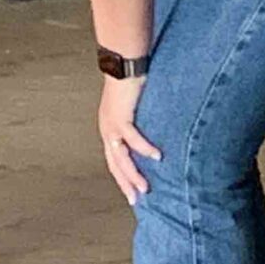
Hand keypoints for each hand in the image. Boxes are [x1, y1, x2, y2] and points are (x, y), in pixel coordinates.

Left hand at [99, 74, 160, 203]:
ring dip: (134, 174)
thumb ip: (139, 121)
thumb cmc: (130, 82)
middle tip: (135, 200)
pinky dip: (145, 148)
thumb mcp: (134, 107)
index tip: (132, 193)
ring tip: (145, 188)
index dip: (122, 177)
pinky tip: (157, 157)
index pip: (114, 159)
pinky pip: (133, 138)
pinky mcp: (121, 116)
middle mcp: (107, 129)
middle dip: (125, 184)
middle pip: (115, 164)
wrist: (123, 63)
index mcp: (109, 129)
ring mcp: (112, 124)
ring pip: (121, 157)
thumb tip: (153, 133)